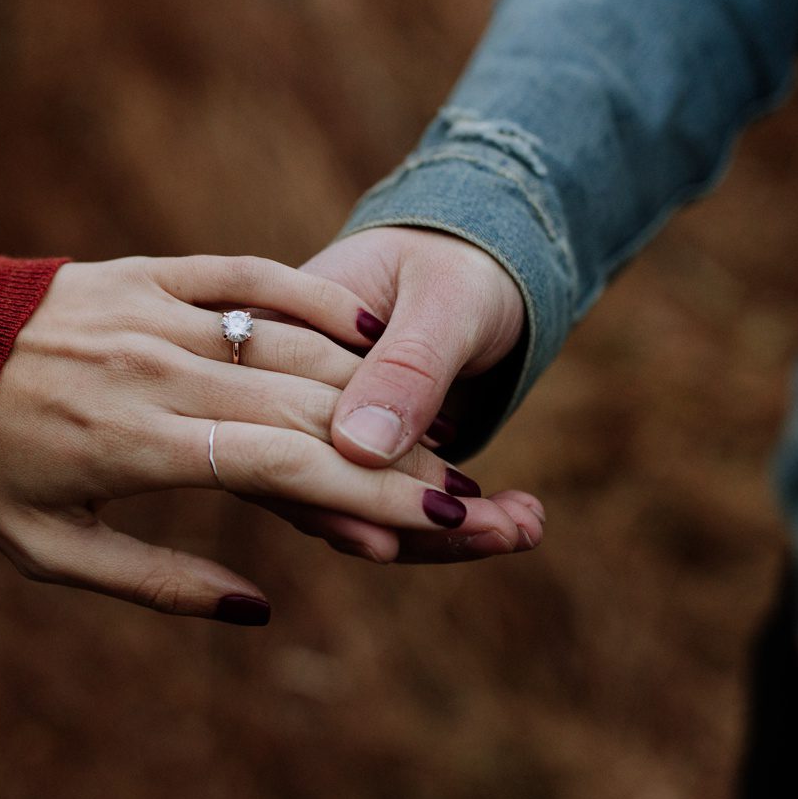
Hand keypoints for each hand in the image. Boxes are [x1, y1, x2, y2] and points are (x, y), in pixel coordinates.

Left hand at [0, 254, 537, 623]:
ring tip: (444, 433)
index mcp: (136, 444)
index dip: (378, 497)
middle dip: (409, 461)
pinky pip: (249, 276)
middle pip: (314, 413)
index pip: (288, 469)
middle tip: (489, 498)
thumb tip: (258, 609)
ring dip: (377, 391)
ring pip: (294, 346)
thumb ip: (156, 584)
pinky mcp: (145, 271)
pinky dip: (315, 299)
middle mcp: (158, 370)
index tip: (454, 523)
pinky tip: (368, 326)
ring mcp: (155, 311)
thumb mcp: (46, 551)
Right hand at [260, 227, 533, 562]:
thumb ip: (405, 368)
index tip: (444, 511)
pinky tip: (521, 523)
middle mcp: (278, 403)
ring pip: (362, 514)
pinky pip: (394, 514)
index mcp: (269, 344)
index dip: (353, 490)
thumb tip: (357, 450)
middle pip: (322, 491)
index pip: (286, 437)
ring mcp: (318, 440)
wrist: (475, 265)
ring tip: (527, 527)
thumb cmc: (454, 264)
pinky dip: (457, 524)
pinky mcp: (360, 468)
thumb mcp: (442, 300)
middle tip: (511, 529)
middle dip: (420, 526)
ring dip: (446, 534)